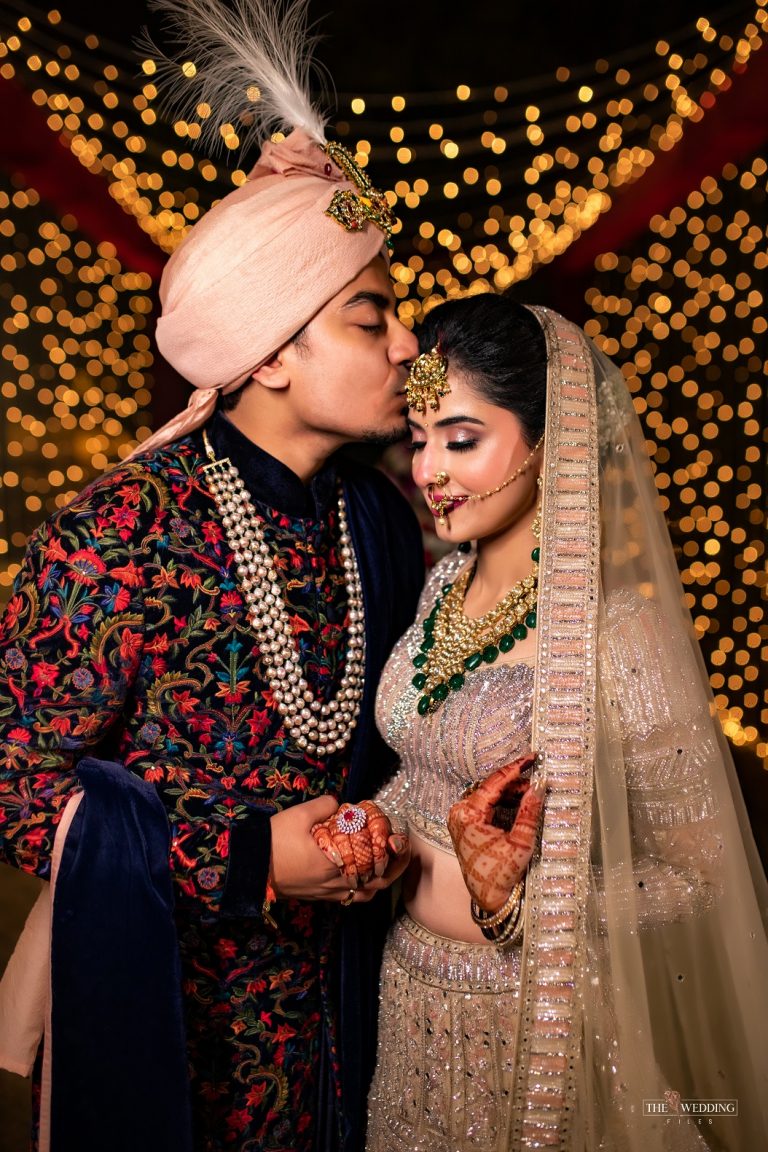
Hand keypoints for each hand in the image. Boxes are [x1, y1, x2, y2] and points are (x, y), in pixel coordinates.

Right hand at [270, 796, 409, 904]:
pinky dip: (362, 887)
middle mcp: (336, 883)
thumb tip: (339, 803)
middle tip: (404, 853)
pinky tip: (361, 874)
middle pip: (377, 883)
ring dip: (379, 881)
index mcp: (336, 863)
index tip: (401, 838)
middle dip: (395, 869)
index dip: (393, 850)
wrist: (249, 868)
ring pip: (364, 894)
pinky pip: (349, 897)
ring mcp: (327, 894)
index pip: (375, 859)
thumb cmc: (273, 842)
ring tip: (387, 865)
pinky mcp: (318, 898)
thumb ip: (324, 805)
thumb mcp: (299, 815)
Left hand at [447, 756, 544, 912]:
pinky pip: (485, 806)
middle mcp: (459, 813)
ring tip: (531, 794)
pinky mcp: (465, 826)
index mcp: (468, 814)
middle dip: (514, 783)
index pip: (494, 782)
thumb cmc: (501, 874)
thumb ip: (529, 811)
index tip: (531, 758)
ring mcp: (460, 820)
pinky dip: (502, 803)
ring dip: (510, 793)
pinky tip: (519, 804)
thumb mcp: (521, 842)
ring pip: (488, 796)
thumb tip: (539, 786)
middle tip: (536, 780)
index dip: (515, 768)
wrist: (490, 899)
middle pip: (490, 787)